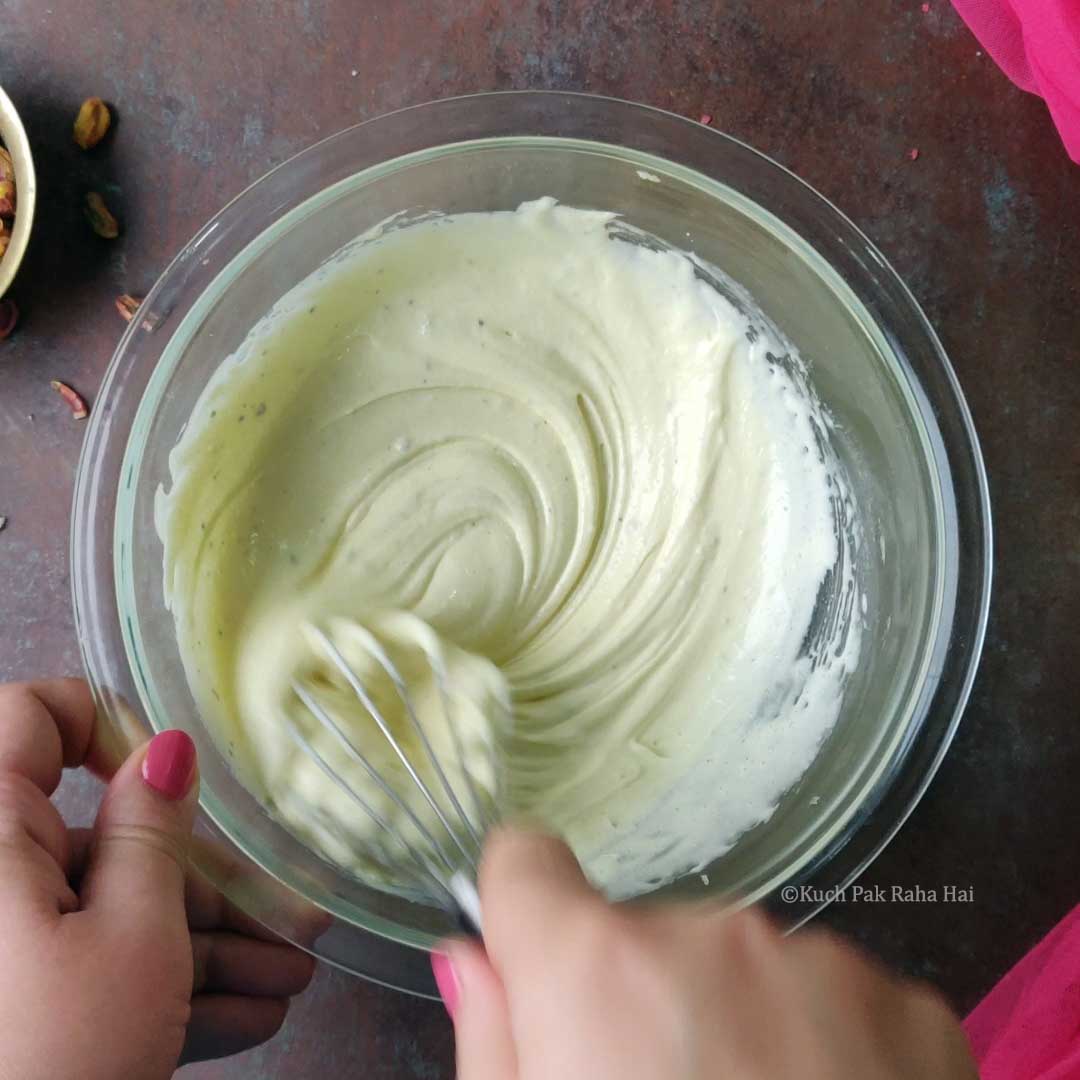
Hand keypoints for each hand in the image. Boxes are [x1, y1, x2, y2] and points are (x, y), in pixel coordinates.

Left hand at [0, 679, 315, 1079]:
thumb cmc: (56, 1060)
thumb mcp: (134, 938)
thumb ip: (154, 828)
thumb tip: (168, 745)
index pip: (34, 717)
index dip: (110, 725)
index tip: (178, 775)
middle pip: (101, 841)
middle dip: (205, 880)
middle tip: (292, 917)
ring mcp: (5, 946)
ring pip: (106, 914)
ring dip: (201, 946)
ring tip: (289, 982)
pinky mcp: (16, 1005)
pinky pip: (86, 969)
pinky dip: (156, 988)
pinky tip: (243, 1016)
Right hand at [434, 829, 977, 1079]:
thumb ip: (493, 1042)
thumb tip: (470, 958)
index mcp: (598, 970)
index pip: (526, 861)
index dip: (523, 906)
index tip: (535, 953)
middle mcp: (710, 935)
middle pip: (647, 937)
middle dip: (647, 1003)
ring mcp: (821, 964)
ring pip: (744, 968)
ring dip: (739, 1025)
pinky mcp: (910, 1007)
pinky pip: (834, 1000)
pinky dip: (826, 1050)